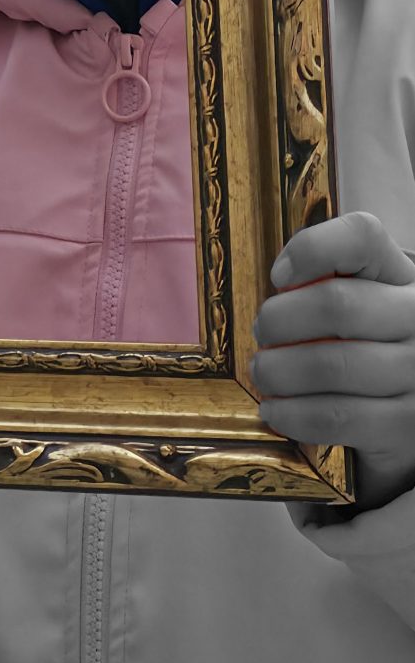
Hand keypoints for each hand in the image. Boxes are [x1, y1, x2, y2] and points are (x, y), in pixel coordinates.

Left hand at [253, 211, 414, 508]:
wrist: (409, 396)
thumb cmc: (367, 334)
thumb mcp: (358, 292)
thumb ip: (323, 275)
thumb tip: (282, 281)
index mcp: (398, 273)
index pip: (363, 237)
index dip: (311, 250)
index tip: (278, 276)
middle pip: (336, 305)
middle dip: (280, 320)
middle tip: (262, 332)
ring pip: (331, 365)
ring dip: (280, 371)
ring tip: (263, 373)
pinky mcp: (407, 424)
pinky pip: (337, 417)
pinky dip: (294, 415)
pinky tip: (275, 410)